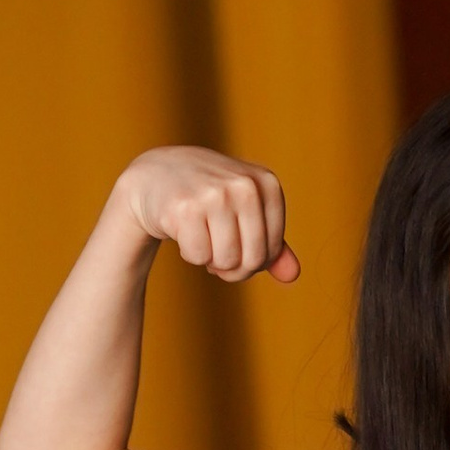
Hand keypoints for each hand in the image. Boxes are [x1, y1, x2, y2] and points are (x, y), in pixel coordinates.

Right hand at [114, 146, 299, 284]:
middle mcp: (244, 185)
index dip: (253, 260)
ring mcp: (214, 194)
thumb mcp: (246, 212)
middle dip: (234, 268)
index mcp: (267, 183)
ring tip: (202, 238)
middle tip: (218, 256)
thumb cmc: (209, 198)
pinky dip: (190, 254)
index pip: (272, 250)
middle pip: (252, 259)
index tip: (237, 246)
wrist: (156, 175)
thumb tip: (293, 275)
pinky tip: (184, 231)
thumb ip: (272, 244)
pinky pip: (198, 256)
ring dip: (211, 261)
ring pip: (226, 261)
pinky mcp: (185, 207)